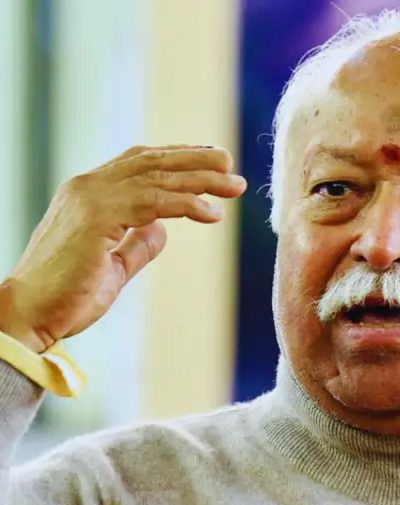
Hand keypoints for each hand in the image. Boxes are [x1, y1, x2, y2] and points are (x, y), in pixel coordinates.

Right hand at [0, 144, 246, 352]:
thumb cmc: (67, 295)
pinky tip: (213, 213)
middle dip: (194, 161)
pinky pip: (154, 203)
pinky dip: (187, 206)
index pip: (138, 163)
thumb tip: (163, 229)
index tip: (208, 162)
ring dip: (200, 179)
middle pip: (151, 162)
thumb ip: (138, 244)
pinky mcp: (97, 217)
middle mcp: (88, 187)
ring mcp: (91, 198)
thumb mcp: (114, 265)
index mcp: (89, 194)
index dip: (175, 159)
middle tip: (229, 162)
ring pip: (157, 178)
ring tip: (234, 185)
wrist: (29, 314)